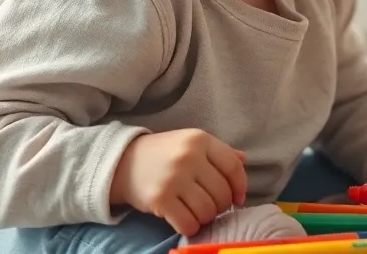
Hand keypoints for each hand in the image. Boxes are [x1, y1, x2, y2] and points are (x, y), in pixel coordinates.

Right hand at [109, 129, 248, 236]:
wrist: (122, 162)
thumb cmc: (163, 154)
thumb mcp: (190, 143)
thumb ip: (218, 151)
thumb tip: (244, 160)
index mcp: (200, 139)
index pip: (233, 166)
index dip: (240, 186)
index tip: (238, 198)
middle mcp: (188, 157)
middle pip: (222, 193)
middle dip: (221, 206)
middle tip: (211, 206)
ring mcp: (174, 178)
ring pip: (208, 210)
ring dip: (207, 218)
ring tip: (198, 212)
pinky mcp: (160, 199)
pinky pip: (189, 223)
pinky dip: (192, 227)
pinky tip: (186, 220)